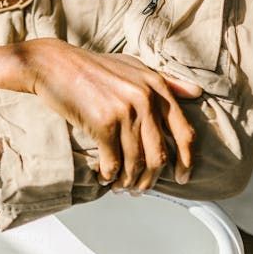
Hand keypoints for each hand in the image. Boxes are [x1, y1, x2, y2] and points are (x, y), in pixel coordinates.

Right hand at [22, 39, 201, 192]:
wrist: (56, 64)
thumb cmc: (94, 67)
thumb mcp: (135, 67)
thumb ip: (167, 80)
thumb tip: (197, 93)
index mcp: (156, 87)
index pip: (183, 133)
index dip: (185, 161)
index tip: (181, 178)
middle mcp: (145, 99)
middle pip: (159, 155)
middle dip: (150, 179)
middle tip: (141, 189)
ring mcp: (125, 111)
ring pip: (136, 163)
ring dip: (128, 182)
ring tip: (121, 187)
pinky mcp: (103, 123)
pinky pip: (113, 162)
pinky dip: (109, 176)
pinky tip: (104, 178)